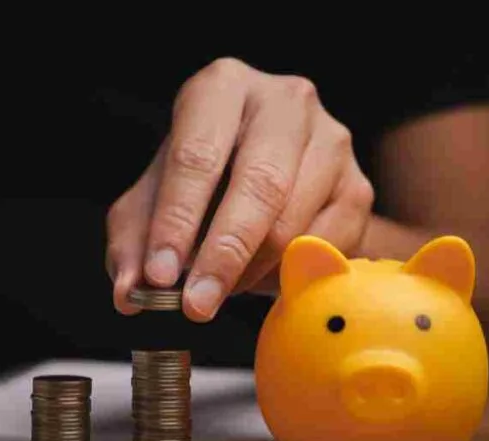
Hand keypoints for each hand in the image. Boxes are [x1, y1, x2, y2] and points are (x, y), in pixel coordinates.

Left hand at [107, 57, 373, 319]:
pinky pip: (326, 246)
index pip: (196, 156)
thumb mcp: (148, 206)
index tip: (160, 275)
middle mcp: (284, 101)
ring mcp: (331, 140)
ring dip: (251, 271)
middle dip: (222, 255)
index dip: (176, 220)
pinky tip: (259, 278)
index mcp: (222, 88)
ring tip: (220, 291)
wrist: (260, 176)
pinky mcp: (358, 186)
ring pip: (294, 220)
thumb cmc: (196, 183)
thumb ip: (132, 247)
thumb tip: (131, 295)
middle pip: (258, 184)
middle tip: (196, 305)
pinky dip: (288, 275)